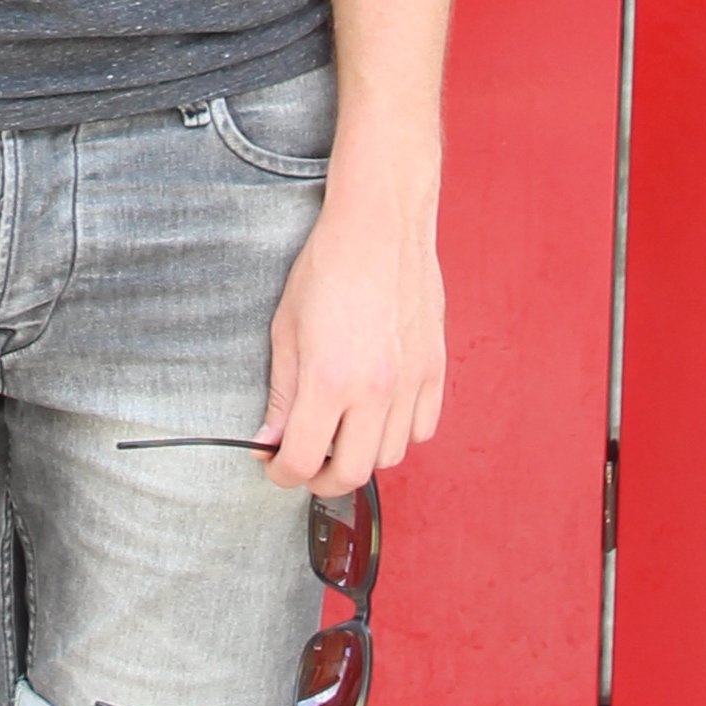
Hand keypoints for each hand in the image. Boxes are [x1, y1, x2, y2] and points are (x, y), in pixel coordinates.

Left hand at [261, 151, 444, 492]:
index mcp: (329, 379)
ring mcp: (411, 381)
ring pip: (390, 456)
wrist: (378, 226)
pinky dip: (399, 433)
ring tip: (341, 434)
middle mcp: (375, 389)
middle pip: (352, 473)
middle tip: (306, 464)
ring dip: (361, 455)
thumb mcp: (286, 330)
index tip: (275, 466)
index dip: (282, 473)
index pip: (304, 459)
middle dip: (322, 478)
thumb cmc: (328, 266)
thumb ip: (281, 394)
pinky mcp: (434, 369)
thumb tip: (271, 439)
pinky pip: (422, 428)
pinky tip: (378, 414)